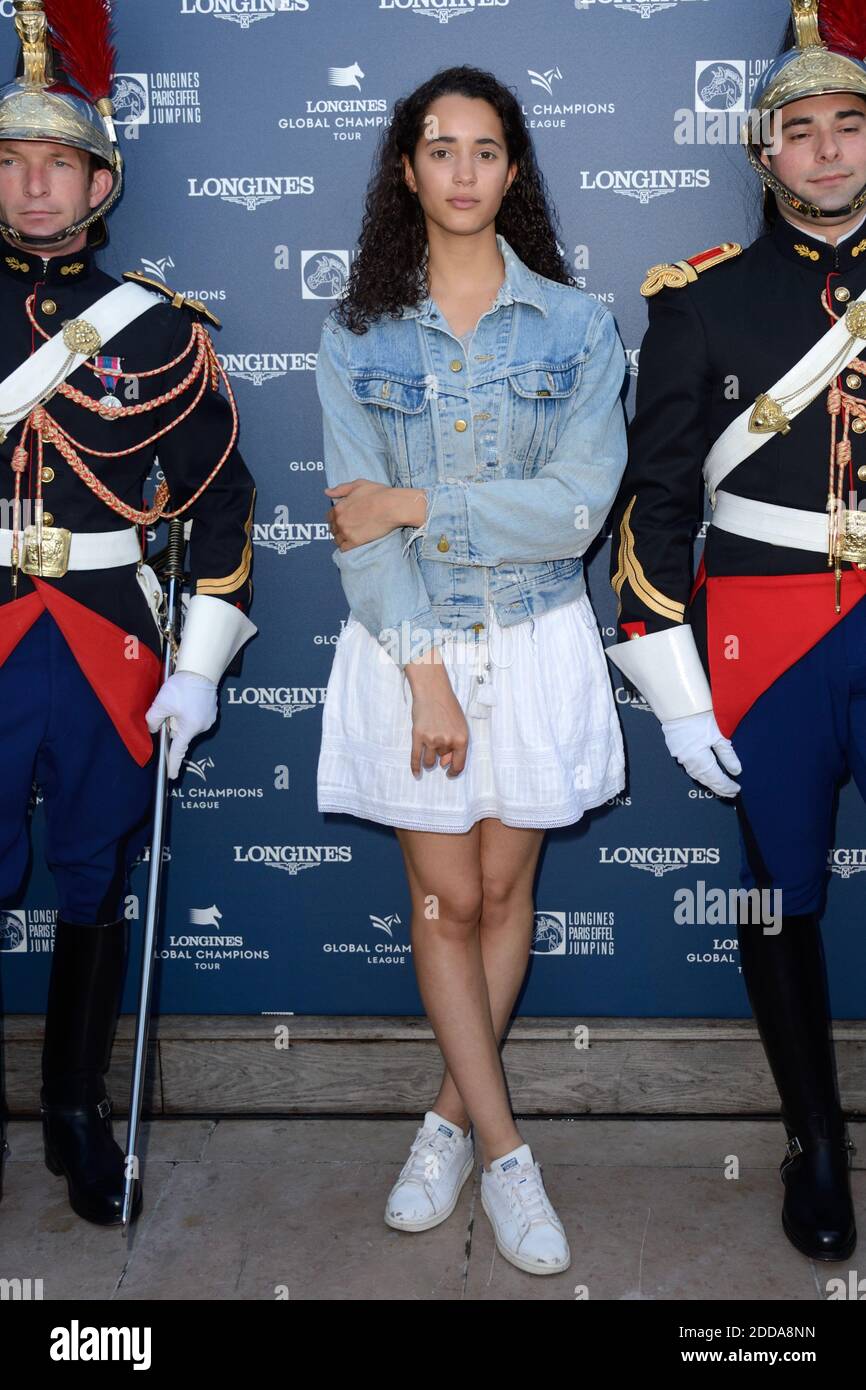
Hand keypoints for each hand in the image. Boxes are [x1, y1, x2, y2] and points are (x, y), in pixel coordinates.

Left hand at [145, 669, 217, 779]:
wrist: (201, 669)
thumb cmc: (183, 686)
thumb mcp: (161, 703)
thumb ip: (153, 720)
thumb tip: (154, 729)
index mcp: (190, 728)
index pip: (178, 750)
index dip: (173, 764)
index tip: (171, 776)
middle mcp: (202, 726)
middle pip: (181, 734)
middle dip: (173, 725)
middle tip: (170, 708)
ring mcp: (209, 719)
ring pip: (188, 725)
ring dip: (181, 717)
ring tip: (180, 700)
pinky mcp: (211, 711)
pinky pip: (196, 717)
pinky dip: (189, 711)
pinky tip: (187, 699)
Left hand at [324, 479, 398, 549]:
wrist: (392, 507)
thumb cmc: (378, 493)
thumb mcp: (358, 485)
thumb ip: (341, 489)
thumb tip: (326, 492)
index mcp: (338, 507)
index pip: (329, 516)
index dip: (336, 517)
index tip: (344, 518)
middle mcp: (339, 520)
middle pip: (333, 528)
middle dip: (338, 528)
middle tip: (349, 527)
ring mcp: (346, 532)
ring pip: (336, 539)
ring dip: (341, 538)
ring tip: (350, 536)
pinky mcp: (355, 542)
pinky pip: (343, 548)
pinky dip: (345, 546)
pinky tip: (351, 543)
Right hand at [407, 663, 469, 778]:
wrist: (433, 691)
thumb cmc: (448, 706)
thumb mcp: (459, 725)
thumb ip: (456, 745)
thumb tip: (445, 764)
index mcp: (461, 738)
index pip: (459, 764)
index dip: (454, 771)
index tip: (449, 773)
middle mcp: (447, 740)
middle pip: (442, 760)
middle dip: (440, 754)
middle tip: (438, 739)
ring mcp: (431, 739)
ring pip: (429, 761)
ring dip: (429, 760)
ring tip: (429, 748)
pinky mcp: (418, 736)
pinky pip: (415, 757)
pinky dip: (415, 768)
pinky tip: (416, 774)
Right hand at [660, 710, 741, 797]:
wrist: (679, 704)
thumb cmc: (700, 717)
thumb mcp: (719, 736)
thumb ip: (728, 755)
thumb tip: (736, 770)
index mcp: (699, 760)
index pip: (716, 779)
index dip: (727, 786)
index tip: (736, 789)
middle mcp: (688, 761)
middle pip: (705, 780)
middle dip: (718, 787)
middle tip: (730, 793)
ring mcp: (680, 756)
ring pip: (696, 775)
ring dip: (709, 782)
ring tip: (720, 786)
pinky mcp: (676, 749)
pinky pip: (690, 767)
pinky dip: (700, 773)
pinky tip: (705, 773)